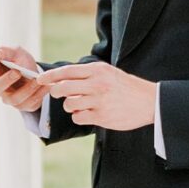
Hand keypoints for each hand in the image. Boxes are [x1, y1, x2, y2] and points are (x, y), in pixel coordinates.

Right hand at [0, 44, 49, 114]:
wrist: (35, 74)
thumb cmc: (21, 62)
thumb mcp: (17, 53)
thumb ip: (8, 52)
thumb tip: (0, 52)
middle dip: (6, 80)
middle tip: (17, 72)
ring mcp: (9, 98)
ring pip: (14, 99)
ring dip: (26, 89)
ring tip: (36, 80)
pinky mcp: (23, 105)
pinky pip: (29, 103)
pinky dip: (39, 94)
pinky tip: (46, 85)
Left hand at [43, 62, 157, 131]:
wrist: (149, 101)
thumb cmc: (125, 86)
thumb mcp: (108, 72)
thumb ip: (86, 74)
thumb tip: (60, 78)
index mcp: (98, 70)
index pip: (67, 72)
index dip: (50, 76)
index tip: (39, 80)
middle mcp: (97, 84)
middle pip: (63, 89)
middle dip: (56, 93)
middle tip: (59, 94)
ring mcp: (99, 101)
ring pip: (69, 105)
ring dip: (71, 106)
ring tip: (82, 104)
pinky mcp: (102, 117)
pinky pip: (78, 117)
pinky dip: (79, 116)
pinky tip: (89, 113)